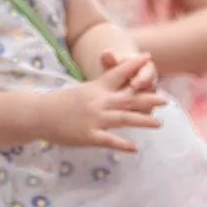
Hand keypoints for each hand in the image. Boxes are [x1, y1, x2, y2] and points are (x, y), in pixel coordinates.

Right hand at [47, 57, 166, 152]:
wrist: (40, 114)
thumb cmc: (62, 103)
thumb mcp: (84, 90)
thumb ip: (102, 89)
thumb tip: (119, 88)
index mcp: (97, 88)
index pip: (119, 73)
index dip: (134, 65)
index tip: (149, 58)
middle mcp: (99, 102)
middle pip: (129, 98)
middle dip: (149, 98)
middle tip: (166, 100)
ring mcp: (94, 119)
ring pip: (124, 119)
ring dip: (143, 121)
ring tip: (159, 124)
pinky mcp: (88, 135)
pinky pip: (109, 141)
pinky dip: (123, 145)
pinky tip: (135, 148)